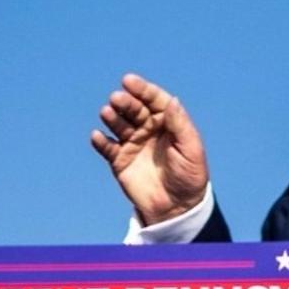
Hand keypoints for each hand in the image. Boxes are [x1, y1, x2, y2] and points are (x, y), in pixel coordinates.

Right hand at [90, 74, 208, 225]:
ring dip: (112, 117)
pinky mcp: (119, 160)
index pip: (154, 100)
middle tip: (117, 99)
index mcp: (167, 122)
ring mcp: (132, 143)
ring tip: (107, 113)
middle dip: (125, 102)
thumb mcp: (190, 149)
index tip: (128, 81)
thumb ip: (180, 125)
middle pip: (134, 109)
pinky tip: (98, 136)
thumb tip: (172, 100)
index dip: (142, 89)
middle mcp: (148, 128)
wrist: (177, 207)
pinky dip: (101, 141)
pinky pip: (107, 147)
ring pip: (118, 124)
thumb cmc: (189, 176)